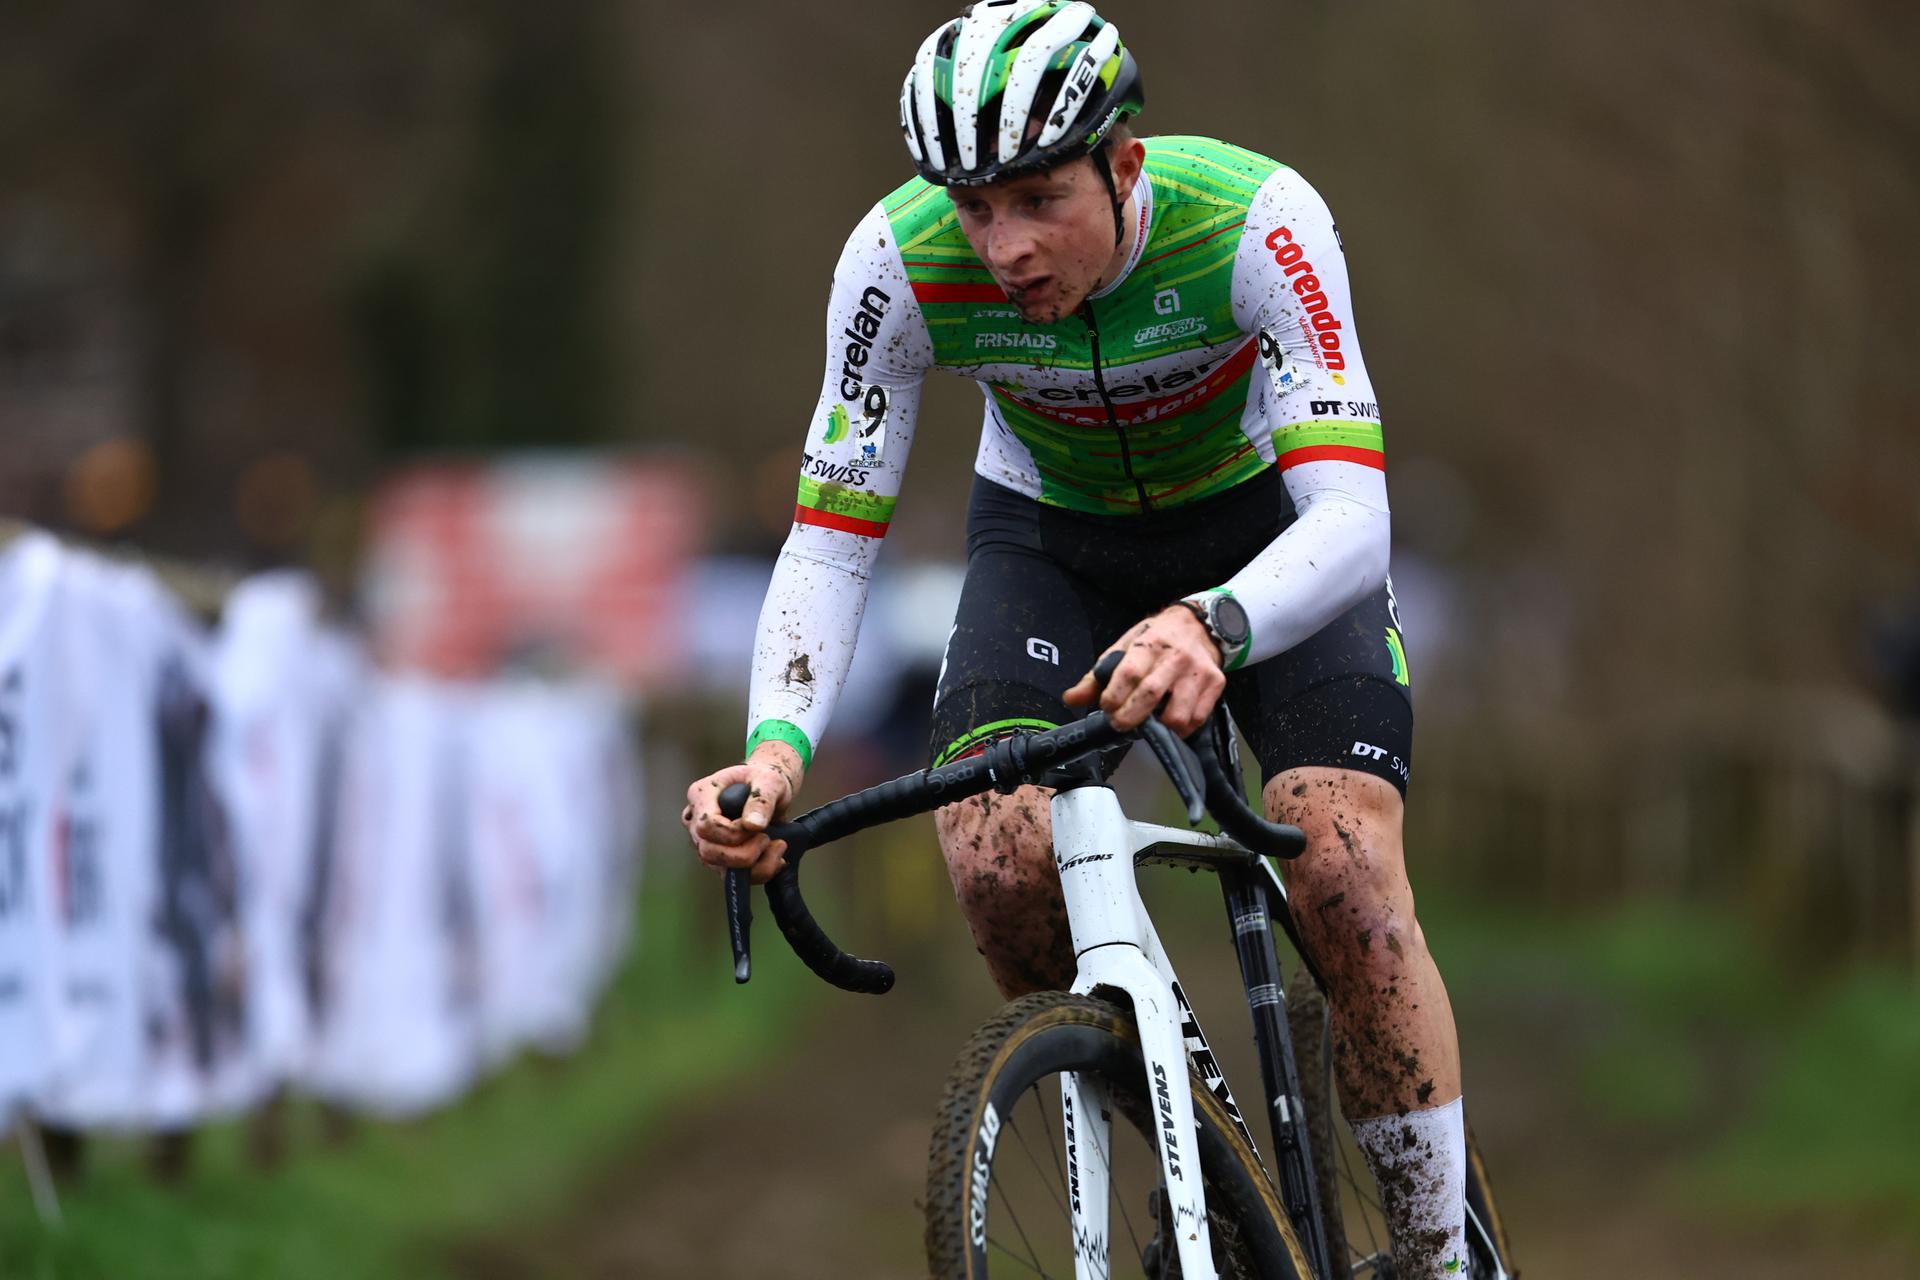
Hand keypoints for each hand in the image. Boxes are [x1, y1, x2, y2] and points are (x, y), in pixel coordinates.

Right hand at [682, 742, 802, 884]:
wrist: (768, 790)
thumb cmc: (764, 780)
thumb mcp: (769, 780)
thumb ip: (761, 799)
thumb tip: (753, 826)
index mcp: (701, 795)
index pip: (706, 825)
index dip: (732, 833)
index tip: (758, 826)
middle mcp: (696, 820)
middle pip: (708, 851)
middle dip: (743, 854)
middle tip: (767, 838)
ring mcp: (705, 841)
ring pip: (719, 868)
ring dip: (754, 866)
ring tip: (778, 846)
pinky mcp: (718, 857)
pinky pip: (732, 876)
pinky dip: (759, 872)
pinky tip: (776, 858)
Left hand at [1063, 605, 1225, 735]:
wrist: (1200, 625)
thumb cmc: (1157, 638)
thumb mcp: (1125, 647)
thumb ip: (1097, 676)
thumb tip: (1071, 699)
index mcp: (1149, 644)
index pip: (1129, 674)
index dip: (1114, 696)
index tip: (1106, 707)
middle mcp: (1176, 657)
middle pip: (1150, 696)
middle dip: (1129, 717)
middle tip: (1119, 724)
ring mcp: (1198, 673)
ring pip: (1177, 715)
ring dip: (1158, 728)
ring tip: (1148, 723)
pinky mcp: (1215, 685)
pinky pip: (1196, 720)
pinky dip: (1180, 729)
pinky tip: (1169, 722)